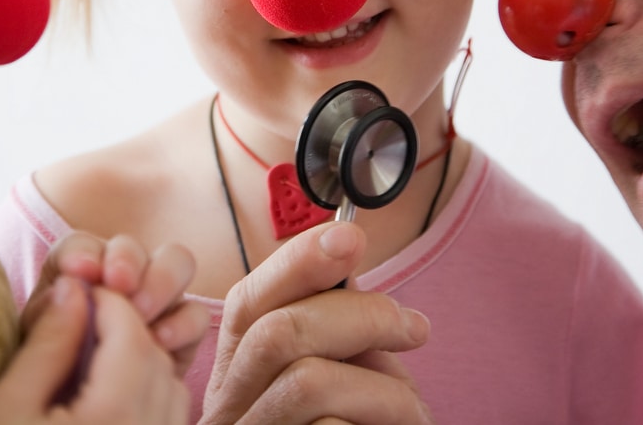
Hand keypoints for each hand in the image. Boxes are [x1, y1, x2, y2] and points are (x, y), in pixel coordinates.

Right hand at [0, 277, 188, 423]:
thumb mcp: (3, 409)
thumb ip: (45, 345)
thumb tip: (73, 289)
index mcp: (114, 418)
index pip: (130, 333)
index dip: (106, 302)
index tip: (76, 293)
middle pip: (155, 360)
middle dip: (124, 330)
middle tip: (79, 322)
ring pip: (170, 391)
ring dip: (139, 364)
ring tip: (88, 362)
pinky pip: (168, 424)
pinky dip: (148, 400)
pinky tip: (105, 402)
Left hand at [24, 231, 208, 374]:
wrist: (70, 413)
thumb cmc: (46, 383)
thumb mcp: (34, 351)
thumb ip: (49, 321)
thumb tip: (72, 287)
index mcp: (74, 275)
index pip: (81, 247)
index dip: (85, 253)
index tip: (81, 270)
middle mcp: (119, 278)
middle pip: (134, 247)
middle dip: (129, 260)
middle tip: (118, 285)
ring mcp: (155, 300)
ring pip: (177, 263)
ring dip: (160, 283)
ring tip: (141, 313)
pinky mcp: (181, 333)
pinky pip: (195, 314)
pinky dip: (182, 322)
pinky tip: (160, 341)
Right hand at [200, 221, 433, 424]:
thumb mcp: (346, 378)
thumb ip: (337, 329)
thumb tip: (346, 255)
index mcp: (238, 379)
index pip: (248, 303)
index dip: (297, 261)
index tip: (351, 236)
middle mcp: (226, 417)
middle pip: (277, 332)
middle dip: (360, 315)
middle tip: (416, 328)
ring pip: (307, 383)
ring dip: (382, 387)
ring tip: (414, 412)